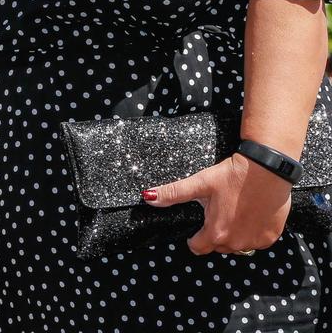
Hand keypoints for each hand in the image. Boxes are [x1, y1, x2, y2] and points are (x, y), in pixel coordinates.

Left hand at [144, 153, 290, 254]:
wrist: (267, 169)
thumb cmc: (232, 175)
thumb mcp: (200, 182)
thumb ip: (173, 193)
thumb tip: (148, 197)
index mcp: (216, 233)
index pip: (198, 248)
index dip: (194, 238)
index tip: (197, 228)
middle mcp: (236, 243)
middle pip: (218, 246)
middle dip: (215, 233)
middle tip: (217, 210)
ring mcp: (255, 242)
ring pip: (238, 245)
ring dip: (233, 233)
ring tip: (233, 209)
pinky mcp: (270, 237)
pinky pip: (256, 240)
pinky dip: (252, 231)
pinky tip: (250, 213)